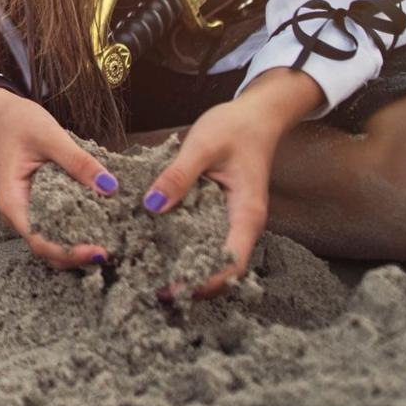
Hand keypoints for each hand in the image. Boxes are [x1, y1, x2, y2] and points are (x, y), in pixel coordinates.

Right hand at [0, 86, 119, 270]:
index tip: (100, 251)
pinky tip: (99, 224)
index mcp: (13, 202)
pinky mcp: (38, 204)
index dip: (70, 252)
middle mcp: (18, 213)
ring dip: (78, 246)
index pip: (40, 241)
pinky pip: (56, 225)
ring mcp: (27, 210)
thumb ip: (78, 162)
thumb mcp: (49, 136)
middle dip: (78, 256)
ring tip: (109, 241)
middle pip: (47, 249)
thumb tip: (110, 187)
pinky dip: (76, 230)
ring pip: (52, 241)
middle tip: (112, 250)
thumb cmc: (17, 122)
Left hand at [144, 69, 316, 298]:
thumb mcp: (202, 145)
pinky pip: (204, 239)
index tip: (171, 290)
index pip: (231, 263)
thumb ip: (178, 175)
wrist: (256, 116)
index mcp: (247, 213)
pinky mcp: (220, 214)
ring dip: (186, 269)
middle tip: (150, 289)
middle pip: (222, 269)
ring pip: (212, 257)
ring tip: (149, 275)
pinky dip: (185, 249)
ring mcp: (233, 221)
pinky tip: (156, 247)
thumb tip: (152, 205)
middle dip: (191, 284)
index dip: (203, 282)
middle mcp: (242, 224)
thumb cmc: (235, 127)